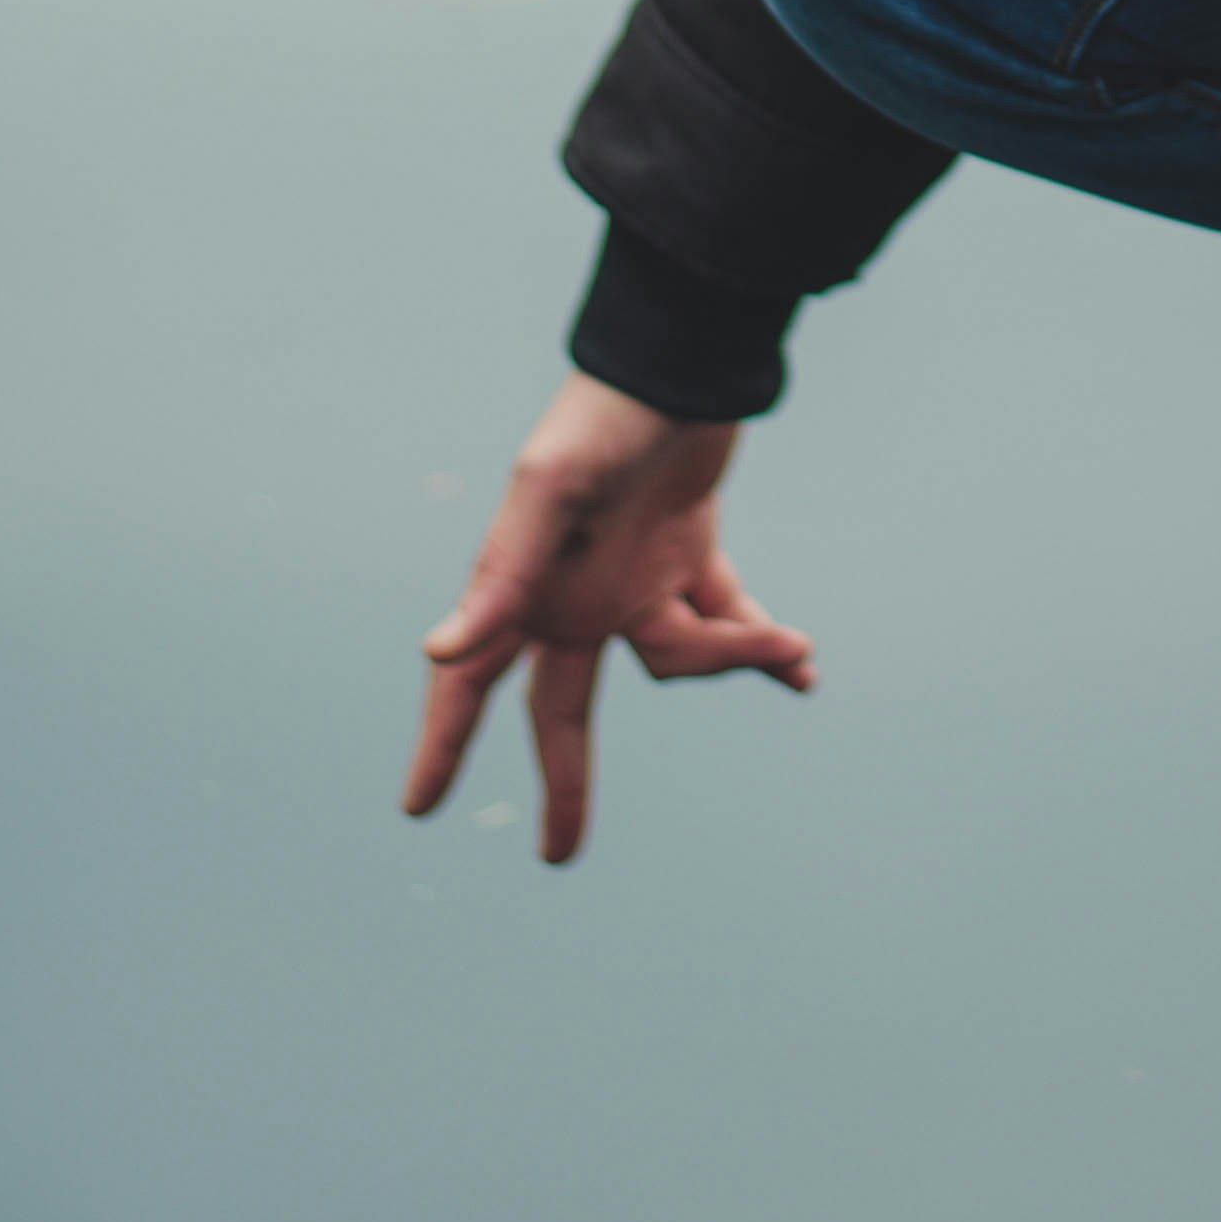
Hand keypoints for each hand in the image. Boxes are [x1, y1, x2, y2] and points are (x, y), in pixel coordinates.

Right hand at [404, 372, 813, 860]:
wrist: (684, 366)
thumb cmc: (603, 421)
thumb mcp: (549, 494)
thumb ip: (502, 576)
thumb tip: (439, 651)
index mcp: (527, 587)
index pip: (470, 682)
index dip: (443, 744)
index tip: (418, 807)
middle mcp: (574, 595)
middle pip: (562, 709)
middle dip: (566, 780)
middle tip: (557, 855)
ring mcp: (634, 580)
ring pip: (675, 660)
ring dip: (733, 657)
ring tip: (790, 646)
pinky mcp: (690, 557)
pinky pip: (726, 620)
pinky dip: (762, 646)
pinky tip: (803, 669)